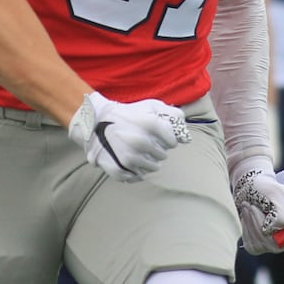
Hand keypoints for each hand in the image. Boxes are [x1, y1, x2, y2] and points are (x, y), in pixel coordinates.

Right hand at [67, 91, 189, 182]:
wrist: (96, 120)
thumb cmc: (128, 113)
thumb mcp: (152, 106)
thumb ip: (173, 116)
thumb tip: (186, 137)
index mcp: (151, 124)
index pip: (173, 142)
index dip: (168, 138)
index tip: (159, 135)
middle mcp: (141, 142)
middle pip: (163, 155)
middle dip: (158, 149)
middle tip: (145, 141)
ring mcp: (130, 157)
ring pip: (153, 168)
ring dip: (149, 161)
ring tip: (138, 150)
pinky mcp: (119, 168)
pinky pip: (136, 177)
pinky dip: (136, 172)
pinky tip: (132, 162)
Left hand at [231, 160, 283, 254]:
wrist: (252, 187)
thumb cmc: (266, 187)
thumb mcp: (276, 193)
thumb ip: (281, 214)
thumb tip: (270, 231)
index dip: (280, 231)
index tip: (268, 211)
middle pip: (276, 244)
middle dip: (260, 223)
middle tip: (251, 205)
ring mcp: (278, 243)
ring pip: (263, 245)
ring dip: (251, 224)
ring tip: (248, 206)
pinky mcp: (262, 246)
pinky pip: (252, 246)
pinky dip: (246, 229)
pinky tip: (247, 216)